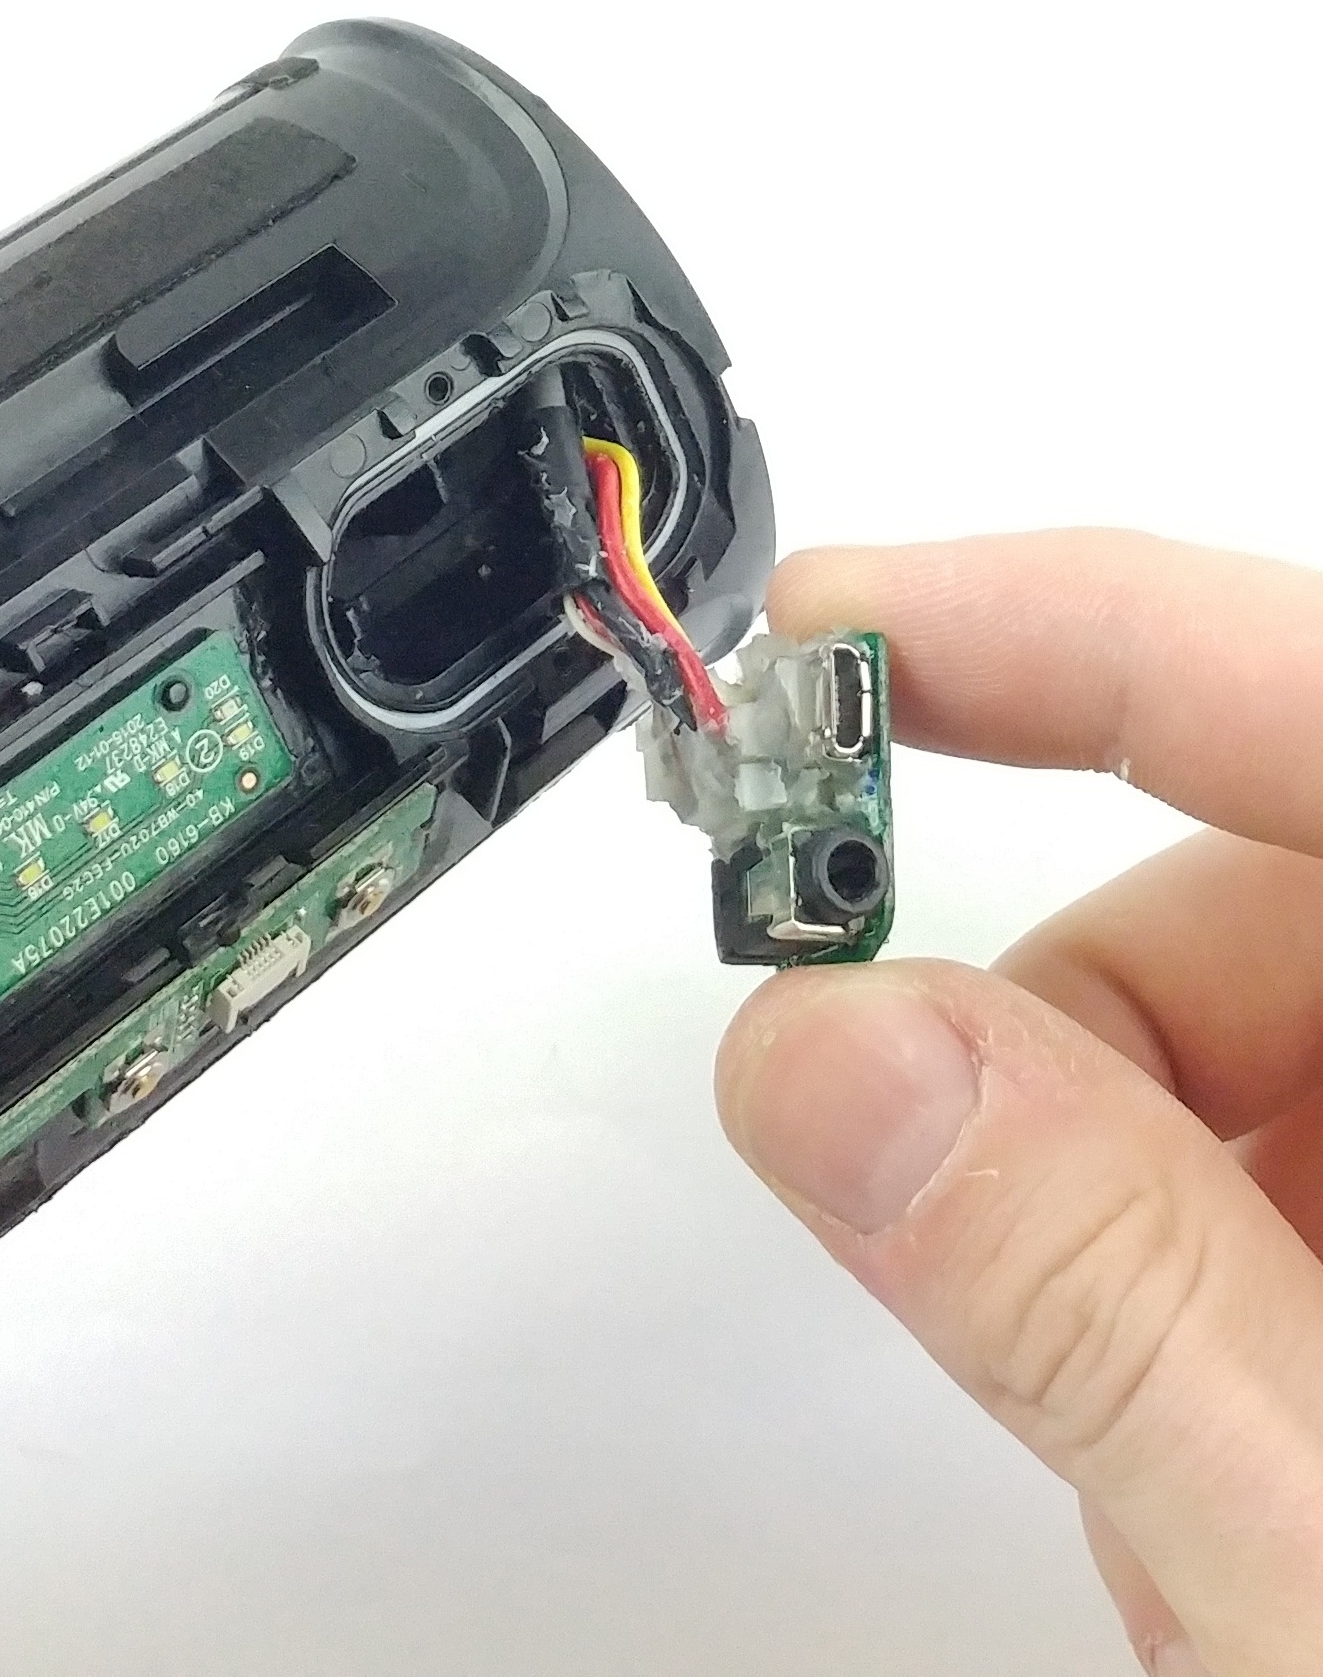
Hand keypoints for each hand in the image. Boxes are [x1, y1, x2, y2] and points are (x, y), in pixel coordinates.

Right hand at [717, 533, 1322, 1676]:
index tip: (828, 638)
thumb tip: (836, 1053)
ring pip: (1280, 1030)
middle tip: (928, 1202)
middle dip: (1077, 1037)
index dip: (1072, 634)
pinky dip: (1220, 1267)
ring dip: (1147, 1199)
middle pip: (1288, 892)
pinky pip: (1310, 1149)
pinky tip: (1255, 1460)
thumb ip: (1101, 1304)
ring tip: (1183, 1468)